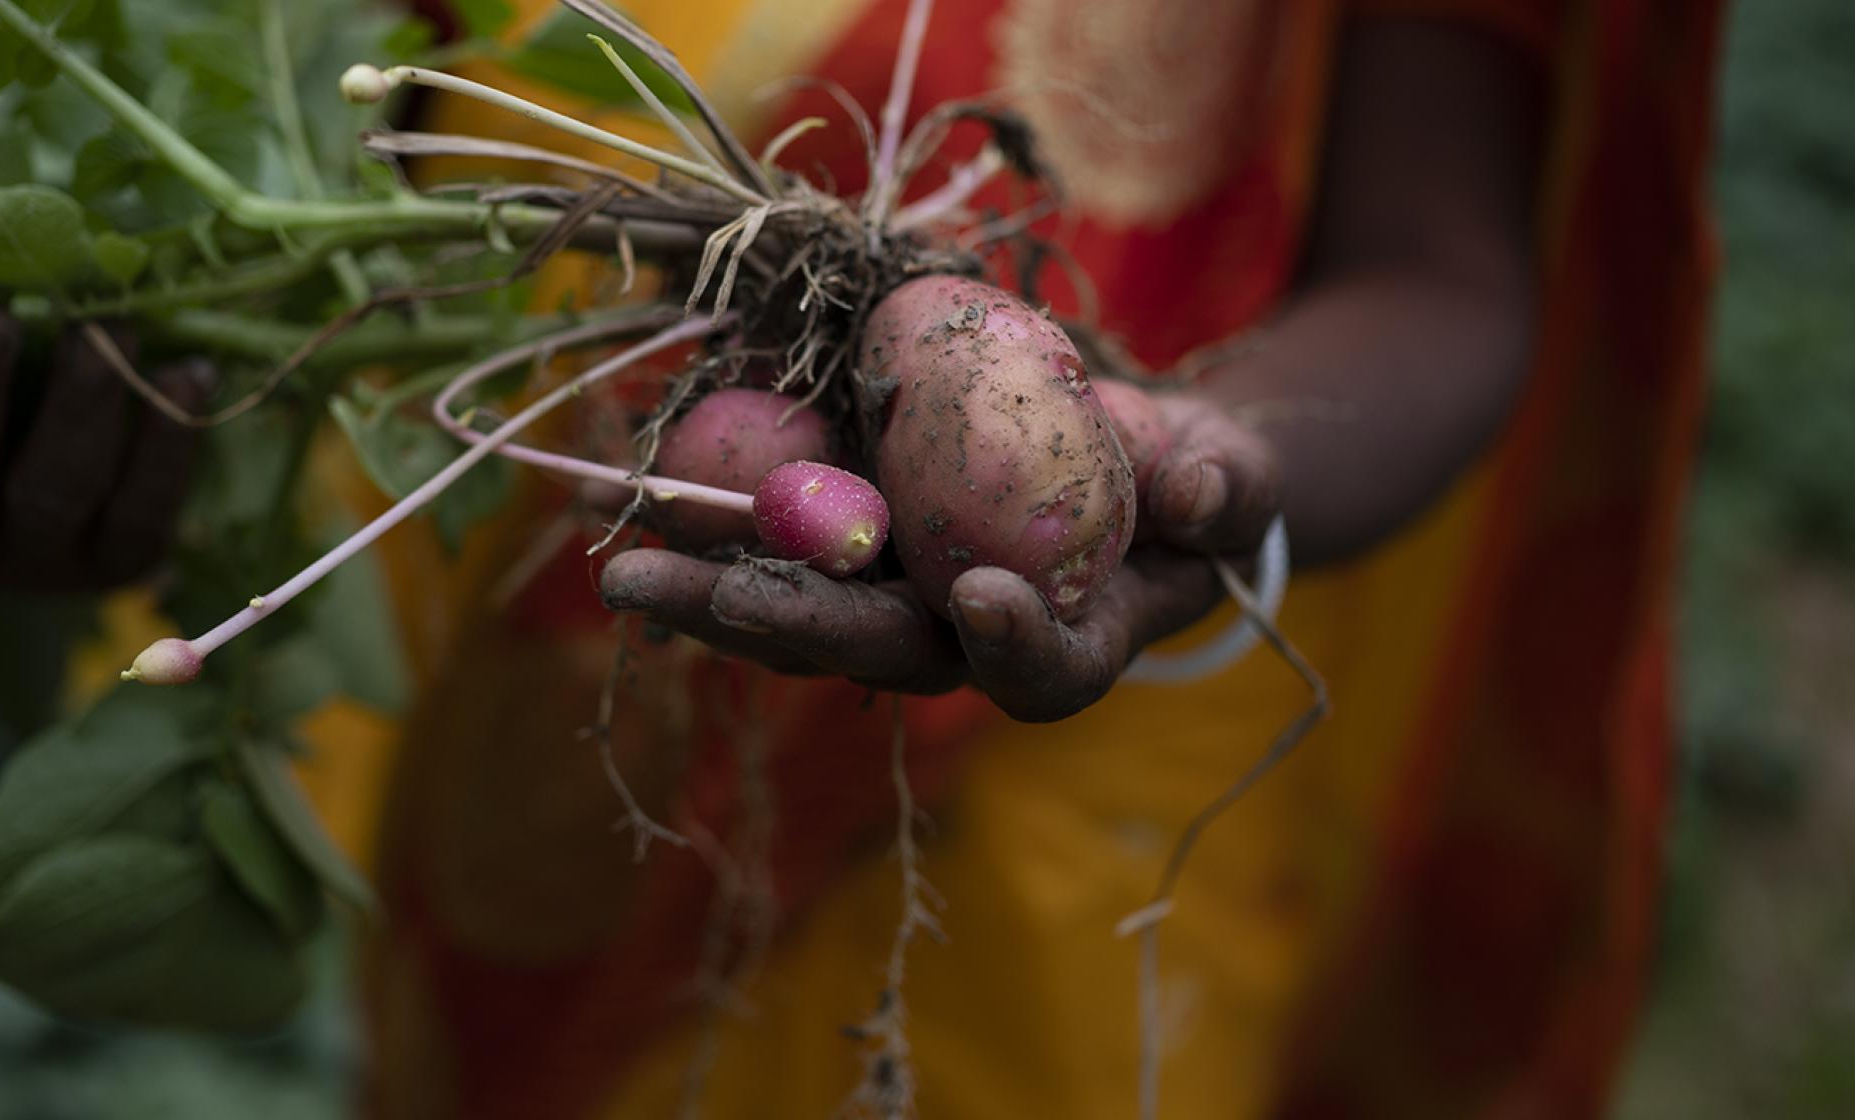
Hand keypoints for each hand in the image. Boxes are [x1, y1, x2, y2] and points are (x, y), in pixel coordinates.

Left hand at [596, 392, 1279, 721]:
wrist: (1128, 466)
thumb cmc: (1193, 487)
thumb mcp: (1235, 481)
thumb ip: (1225, 492)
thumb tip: (1196, 494)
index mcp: (1063, 646)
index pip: (1035, 672)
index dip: (1011, 647)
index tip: (984, 599)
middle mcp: (956, 638)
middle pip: (867, 651)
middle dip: (781, 625)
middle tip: (704, 593)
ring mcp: (891, 595)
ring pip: (791, 608)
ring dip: (703, 587)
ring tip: (622, 563)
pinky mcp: (848, 542)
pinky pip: (763, 539)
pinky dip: (697, 519)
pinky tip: (619, 494)